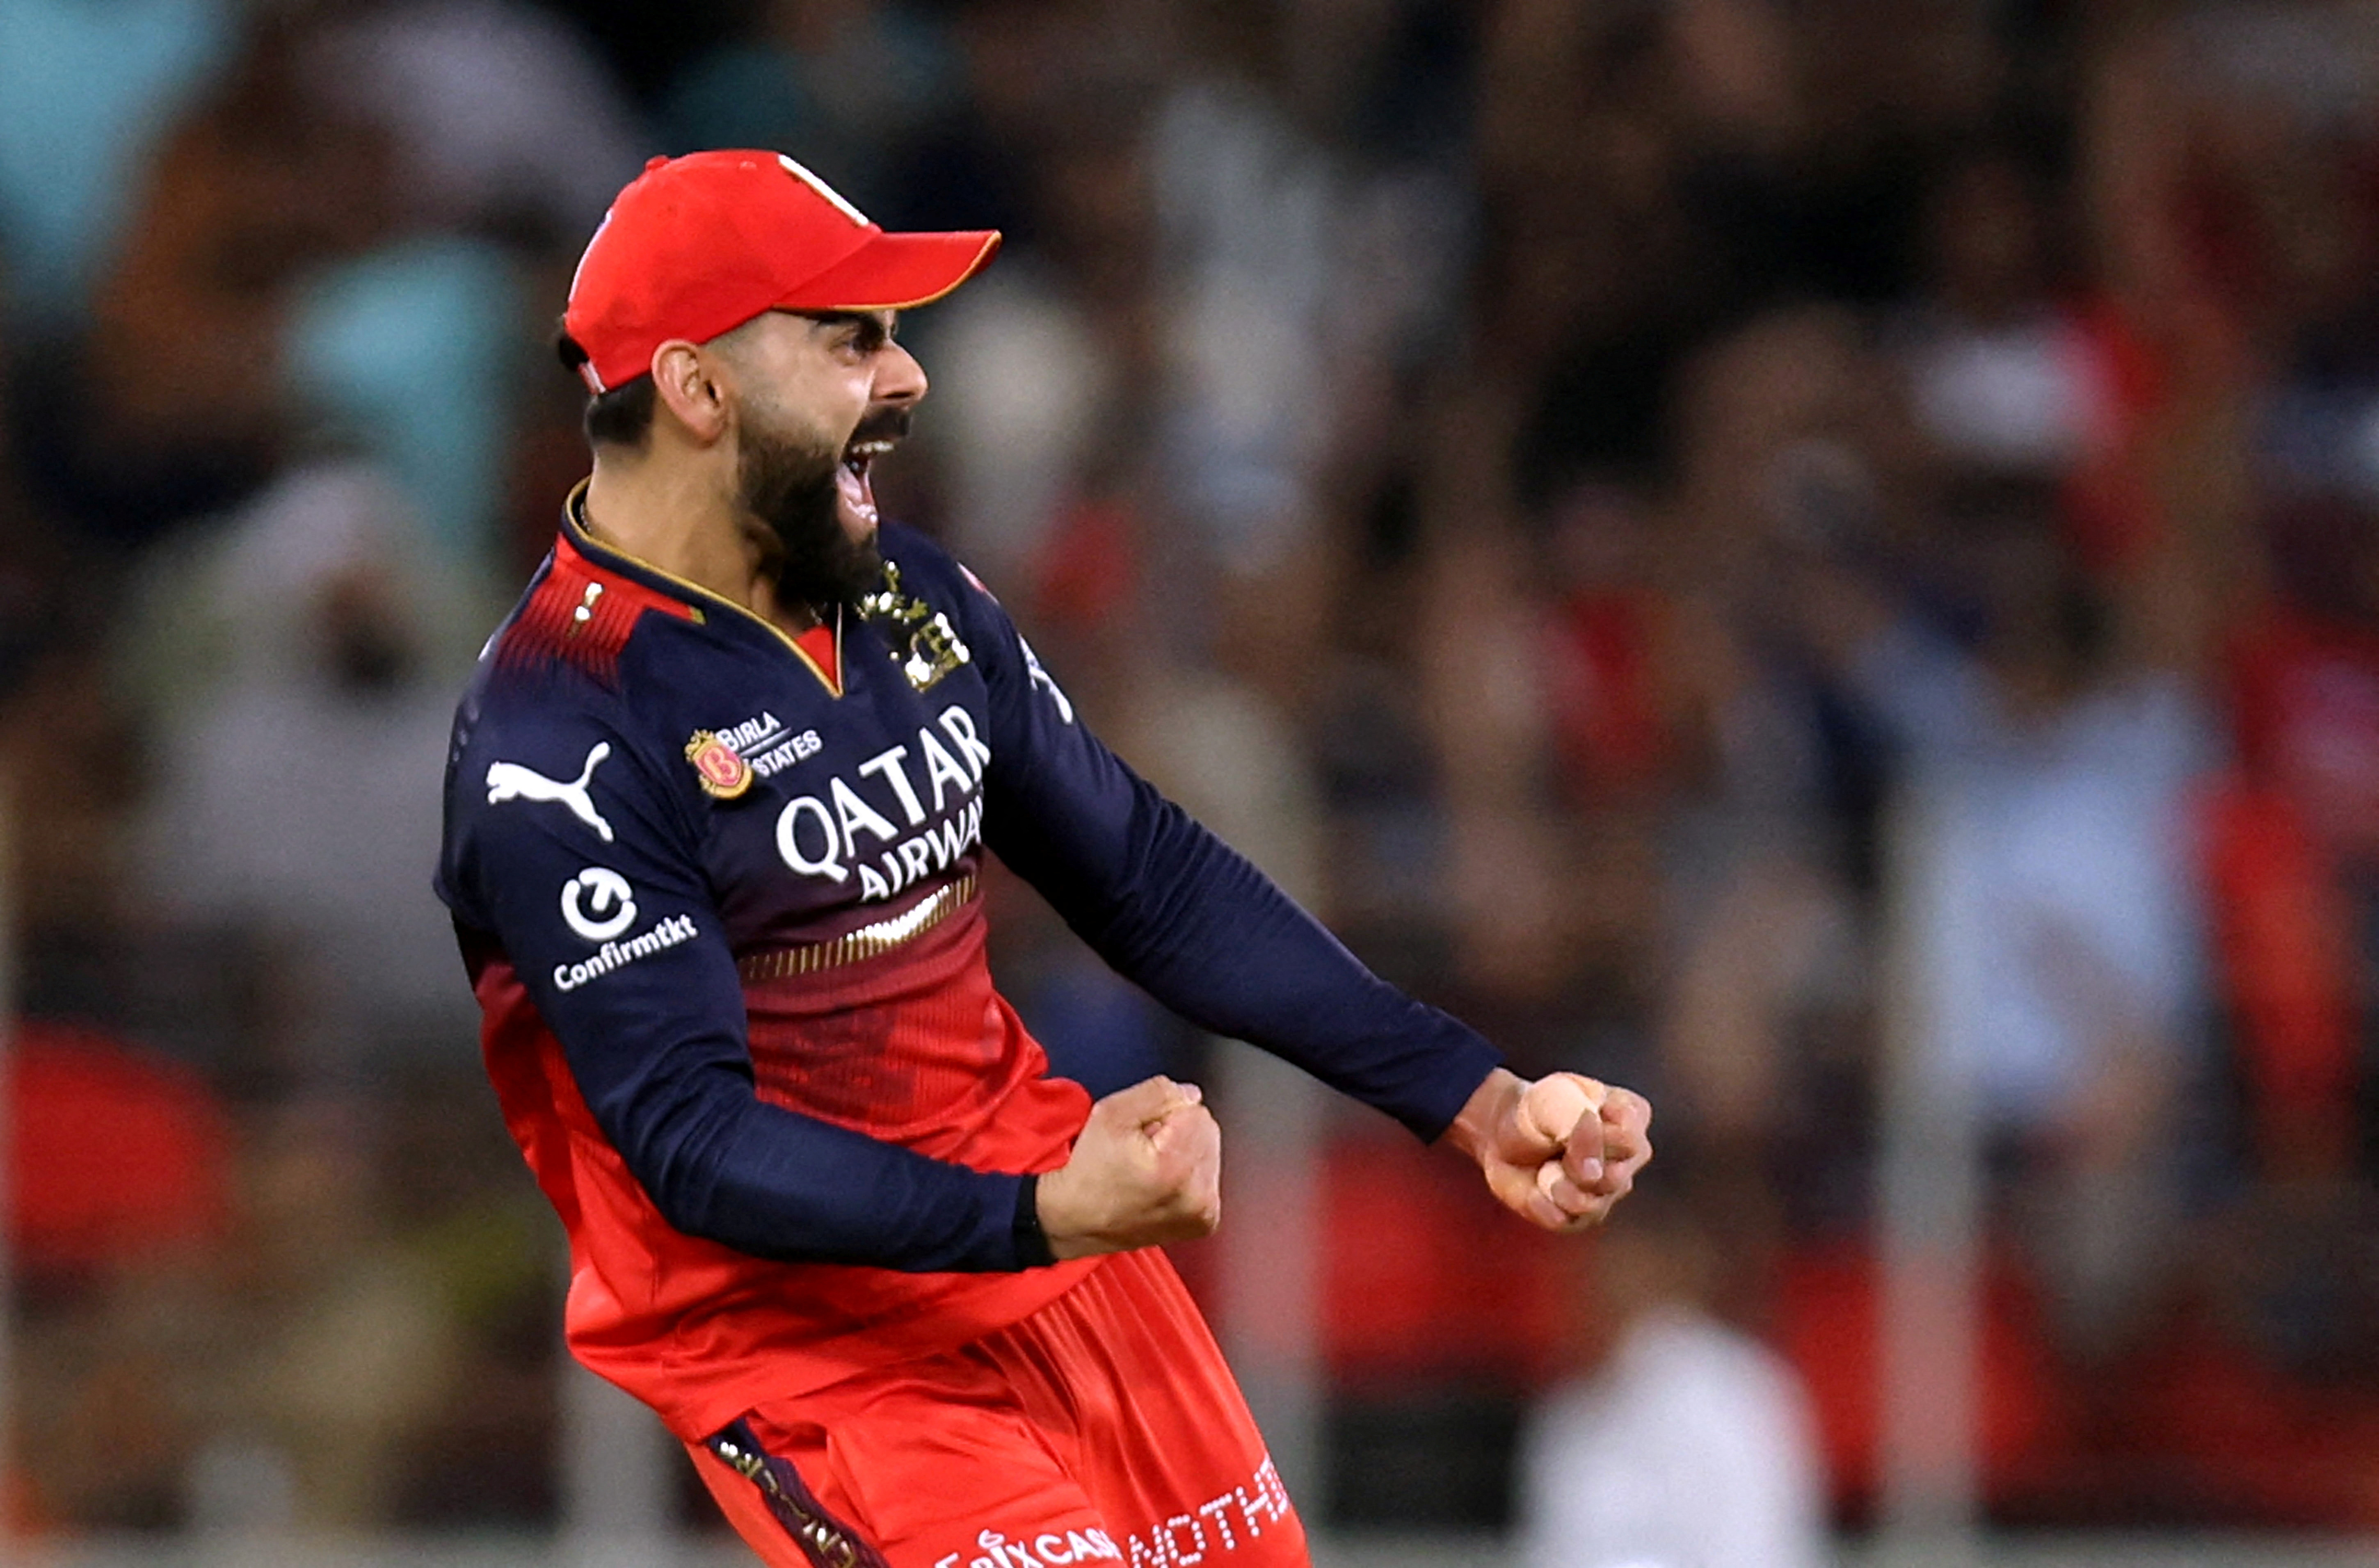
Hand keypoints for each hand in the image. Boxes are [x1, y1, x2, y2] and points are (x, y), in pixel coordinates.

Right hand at [1037, 1076, 1221, 1259]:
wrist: (1077, 1220)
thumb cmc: (1089, 1173)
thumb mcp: (1111, 1115)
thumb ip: (1157, 1093)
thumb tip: (1190, 1095)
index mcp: (1176, 1167)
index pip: (1197, 1111)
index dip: (1166, 1113)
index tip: (1143, 1131)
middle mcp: (1197, 1196)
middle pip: (1208, 1131)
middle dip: (1179, 1132)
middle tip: (1145, 1149)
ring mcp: (1203, 1213)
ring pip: (1209, 1152)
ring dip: (1185, 1153)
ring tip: (1152, 1167)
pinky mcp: (1204, 1222)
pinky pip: (1209, 1177)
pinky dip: (1189, 1175)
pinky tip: (1163, 1182)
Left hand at [1445, 1068, 1652, 1230]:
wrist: (1503, 1135)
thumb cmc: (1535, 1109)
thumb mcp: (1551, 1100)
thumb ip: (1576, 1124)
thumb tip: (1592, 1173)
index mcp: (1631, 1116)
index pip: (1629, 1140)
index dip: (1590, 1137)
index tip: (1565, 1121)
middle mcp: (1628, 1158)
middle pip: (1613, 1178)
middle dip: (1572, 1166)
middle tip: (1553, 1147)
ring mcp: (1610, 1191)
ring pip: (1591, 1205)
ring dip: (1556, 1187)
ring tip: (1544, 1169)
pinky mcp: (1583, 1217)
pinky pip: (1565, 1221)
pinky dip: (1541, 1204)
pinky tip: (1535, 1187)